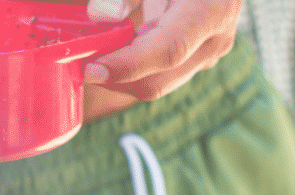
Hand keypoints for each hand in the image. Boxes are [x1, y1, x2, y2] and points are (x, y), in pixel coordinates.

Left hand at [84, 0, 241, 100]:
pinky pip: (158, 77)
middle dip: (114, 78)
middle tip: (80, 61)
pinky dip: (131, 70)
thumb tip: (100, 16)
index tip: (91, 69)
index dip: (127, 65)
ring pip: (154, 84)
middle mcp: (214, 41)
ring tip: (97, 50)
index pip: (168, 50)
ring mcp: (207, 56)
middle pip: (157, 80)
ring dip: (120, 76)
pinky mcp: (196, 63)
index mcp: (211, 10)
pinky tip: (116, 48)